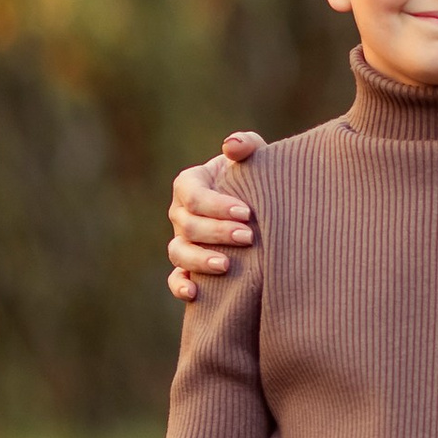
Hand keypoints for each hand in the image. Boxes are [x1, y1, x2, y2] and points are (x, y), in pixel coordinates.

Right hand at [168, 135, 263, 301]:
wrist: (262, 210)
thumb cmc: (255, 179)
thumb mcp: (256, 158)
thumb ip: (246, 145)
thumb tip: (232, 146)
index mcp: (189, 185)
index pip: (193, 195)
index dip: (216, 206)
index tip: (247, 213)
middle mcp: (181, 214)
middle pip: (188, 226)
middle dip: (217, 233)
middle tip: (249, 237)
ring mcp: (182, 242)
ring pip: (178, 252)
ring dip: (199, 260)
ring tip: (226, 266)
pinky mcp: (188, 267)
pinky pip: (175, 279)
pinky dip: (180, 286)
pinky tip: (195, 293)